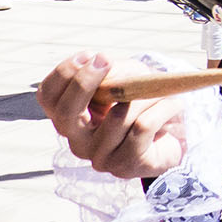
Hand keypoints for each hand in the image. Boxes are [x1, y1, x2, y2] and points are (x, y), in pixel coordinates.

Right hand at [37, 53, 188, 178]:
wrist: (173, 136)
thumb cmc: (143, 103)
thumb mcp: (125, 78)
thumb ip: (111, 73)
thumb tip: (102, 66)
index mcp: (70, 118)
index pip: (48, 97)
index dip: (63, 74)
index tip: (88, 55)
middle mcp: (78, 141)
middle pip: (66, 113)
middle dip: (84, 82)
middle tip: (106, 60)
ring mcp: (99, 157)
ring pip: (117, 116)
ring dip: (144, 95)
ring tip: (161, 91)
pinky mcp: (125, 166)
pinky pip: (142, 128)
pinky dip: (163, 108)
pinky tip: (173, 103)